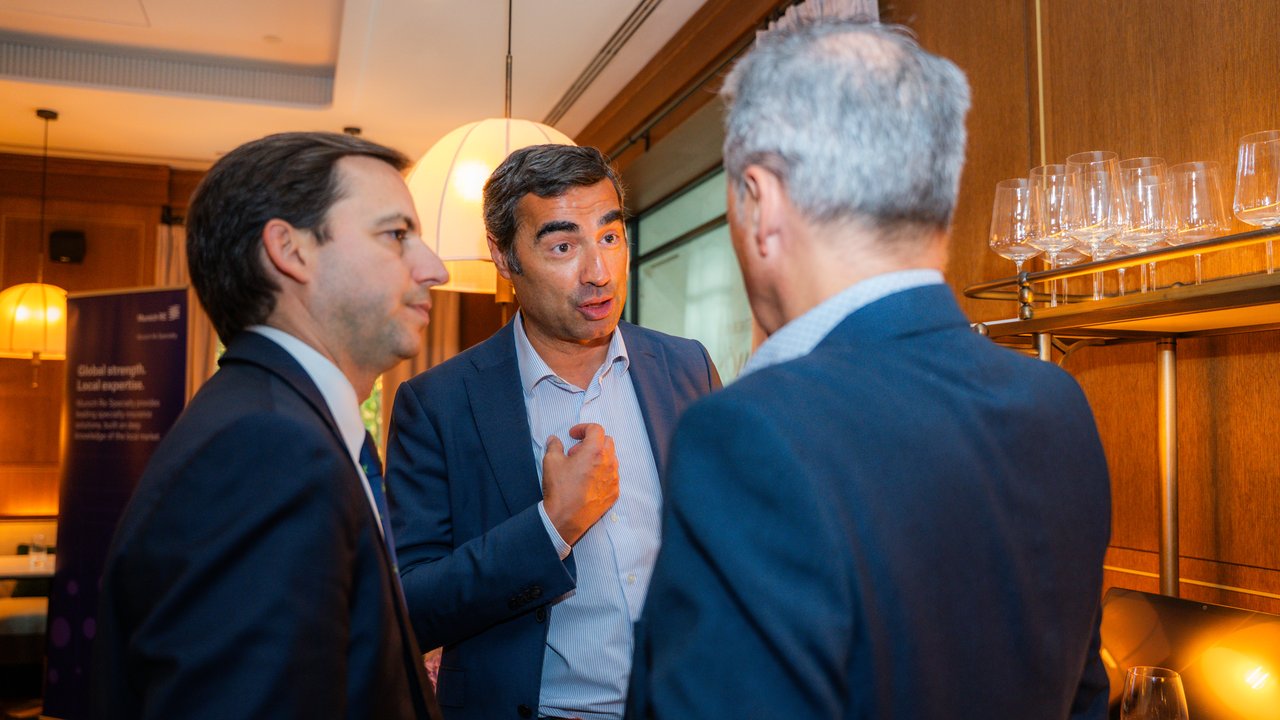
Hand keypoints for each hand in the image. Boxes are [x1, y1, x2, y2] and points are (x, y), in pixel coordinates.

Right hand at [541, 423, 618, 544]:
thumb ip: (554, 446)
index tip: (573, 435)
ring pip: (611, 459)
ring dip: (597, 458)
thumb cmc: (559, 489)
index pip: (596, 429)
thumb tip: (554, 440)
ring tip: (580, 468)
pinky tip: (587, 481)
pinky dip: (601, 473)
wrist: (565, 518)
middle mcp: (609, 463)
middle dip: (591, 442)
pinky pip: (612, 476)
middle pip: (607, 442)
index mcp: (595, 451)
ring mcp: (613, 479)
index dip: (583, 428)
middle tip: (575, 452)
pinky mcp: (614, 493)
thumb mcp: (551, 462)